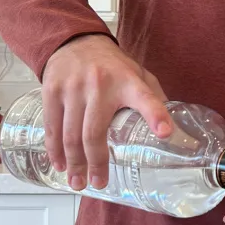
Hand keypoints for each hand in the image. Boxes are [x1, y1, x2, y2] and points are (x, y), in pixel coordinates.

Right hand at [41, 34, 170, 192]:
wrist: (75, 41)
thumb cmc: (112, 65)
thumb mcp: (138, 74)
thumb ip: (153, 98)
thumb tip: (173, 131)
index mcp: (128, 81)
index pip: (146, 98)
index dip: (156, 115)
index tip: (165, 133)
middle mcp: (100, 85)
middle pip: (94, 132)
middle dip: (96, 163)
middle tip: (99, 183)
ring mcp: (73, 88)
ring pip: (70, 134)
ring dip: (74, 163)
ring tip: (77, 183)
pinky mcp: (52, 91)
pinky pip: (52, 126)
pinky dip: (54, 150)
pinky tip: (59, 164)